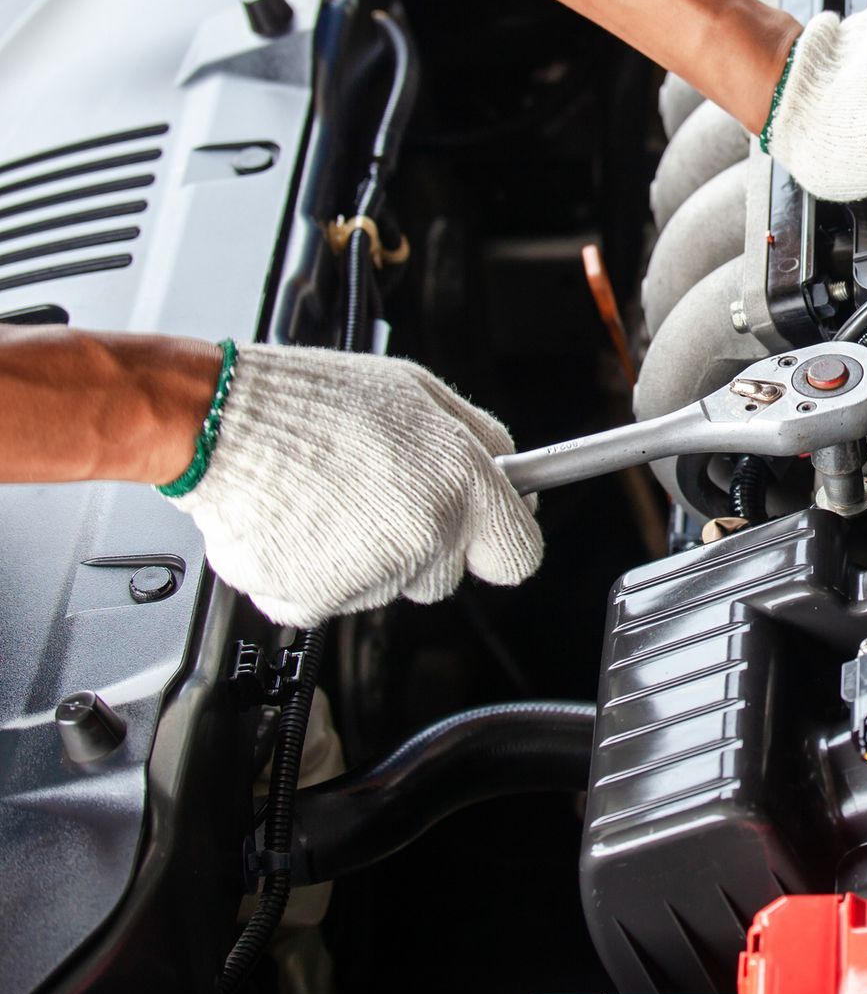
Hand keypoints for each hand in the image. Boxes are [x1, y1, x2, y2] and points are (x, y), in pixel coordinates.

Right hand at [169, 345, 542, 625]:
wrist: (220, 423)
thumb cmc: (311, 401)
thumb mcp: (420, 391)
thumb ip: (478, 438)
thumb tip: (507, 468)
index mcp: (460, 485)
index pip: (519, 555)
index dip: (499, 542)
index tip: (485, 533)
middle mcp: (425, 536)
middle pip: (448, 576)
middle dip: (425, 546)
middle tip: (379, 497)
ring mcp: (372, 574)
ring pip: (389, 588)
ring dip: (366, 557)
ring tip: (329, 499)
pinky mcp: (317, 601)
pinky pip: (331, 602)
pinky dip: (314, 575)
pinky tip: (299, 526)